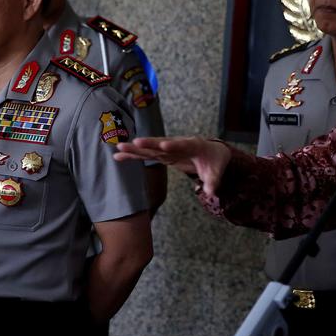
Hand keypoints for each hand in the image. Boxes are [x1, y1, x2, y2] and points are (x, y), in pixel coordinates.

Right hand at [115, 137, 231, 197]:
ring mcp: (167, 148)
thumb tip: (209, 192)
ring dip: (135, 148)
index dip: (173, 145)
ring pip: (150, 148)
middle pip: (161, 143)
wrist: (210, 151)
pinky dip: (133, 155)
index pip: (183, 144)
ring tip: (119, 148)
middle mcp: (177, 143)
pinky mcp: (161, 153)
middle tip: (135, 142)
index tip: (163, 145)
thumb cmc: (214, 161)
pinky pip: (145, 154)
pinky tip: (118, 156)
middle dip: (148, 143)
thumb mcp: (216, 172)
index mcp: (193, 145)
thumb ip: (212, 181)